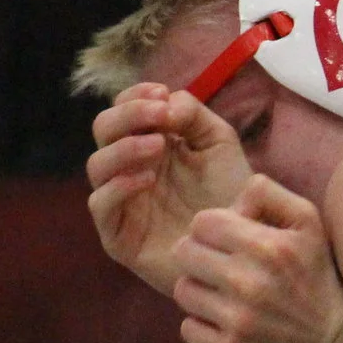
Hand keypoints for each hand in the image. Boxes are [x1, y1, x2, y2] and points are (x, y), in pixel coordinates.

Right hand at [86, 84, 251, 292]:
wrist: (245, 248)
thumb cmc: (232, 195)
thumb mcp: (219, 144)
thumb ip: (193, 115)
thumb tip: (164, 102)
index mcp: (150, 143)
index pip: (123, 110)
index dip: (135, 97)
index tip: (161, 94)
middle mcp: (130, 169)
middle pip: (103, 130)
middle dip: (127, 115)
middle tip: (159, 115)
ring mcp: (122, 203)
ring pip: (97, 166)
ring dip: (124, 148)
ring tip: (158, 146)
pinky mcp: (119, 237)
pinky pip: (100, 206)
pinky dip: (118, 186)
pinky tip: (147, 178)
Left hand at [171, 175, 342, 342]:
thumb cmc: (316, 276)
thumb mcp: (308, 223)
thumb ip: (267, 194)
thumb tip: (230, 202)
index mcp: (267, 247)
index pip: (202, 222)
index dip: (213, 229)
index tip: (229, 242)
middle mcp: (249, 283)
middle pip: (184, 253)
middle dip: (201, 256)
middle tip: (223, 268)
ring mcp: (238, 321)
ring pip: (183, 290)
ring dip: (201, 291)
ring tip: (227, 297)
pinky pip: (188, 328)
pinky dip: (203, 326)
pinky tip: (228, 324)